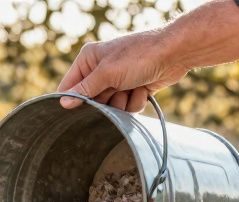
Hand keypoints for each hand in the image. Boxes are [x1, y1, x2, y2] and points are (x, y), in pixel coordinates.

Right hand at [57, 32, 186, 111]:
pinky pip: (126, 107)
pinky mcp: (132, 89)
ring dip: (123, 102)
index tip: (79, 110)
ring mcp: (117, 80)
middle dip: (106, 101)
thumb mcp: (107, 73)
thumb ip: (84, 89)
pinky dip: (136, 101)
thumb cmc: (140, 56)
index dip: (73, 100)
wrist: (174, 54)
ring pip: (111, 106)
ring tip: (133, 87)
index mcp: (89, 59)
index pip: (69, 85)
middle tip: (116, 91)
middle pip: (92, 100)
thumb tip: (63, 103)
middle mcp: (101, 69)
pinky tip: (144, 88)